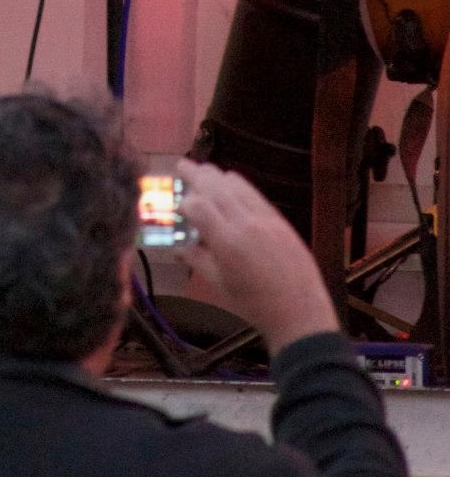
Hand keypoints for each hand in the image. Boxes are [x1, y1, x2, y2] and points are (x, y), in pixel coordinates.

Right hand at [177, 159, 338, 354]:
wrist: (300, 312)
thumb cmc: (255, 306)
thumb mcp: (220, 286)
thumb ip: (197, 260)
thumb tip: (178, 247)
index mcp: (227, 242)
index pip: (198, 206)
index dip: (183, 202)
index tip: (177, 207)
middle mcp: (245, 224)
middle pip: (215, 186)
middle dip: (195, 174)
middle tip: (181, 164)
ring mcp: (265, 219)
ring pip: (236, 185)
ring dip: (217, 176)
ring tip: (204, 170)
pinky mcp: (280, 220)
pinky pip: (254, 193)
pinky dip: (238, 185)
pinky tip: (231, 183)